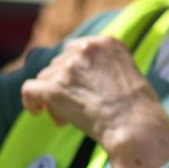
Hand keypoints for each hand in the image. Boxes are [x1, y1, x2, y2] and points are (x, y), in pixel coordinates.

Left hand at [21, 35, 168, 167]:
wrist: (135, 125)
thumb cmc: (138, 107)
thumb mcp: (129, 72)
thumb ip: (105, 66)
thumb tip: (85, 78)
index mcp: (106, 42)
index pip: (76, 49)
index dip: (74, 69)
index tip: (79, 85)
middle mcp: (85, 49)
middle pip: (59, 63)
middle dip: (64, 83)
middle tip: (75, 106)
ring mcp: (68, 68)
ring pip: (45, 77)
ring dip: (53, 96)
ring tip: (66, 118)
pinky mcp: (53, 89)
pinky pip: (30, 90)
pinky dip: (31, 101)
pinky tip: (37, 111)